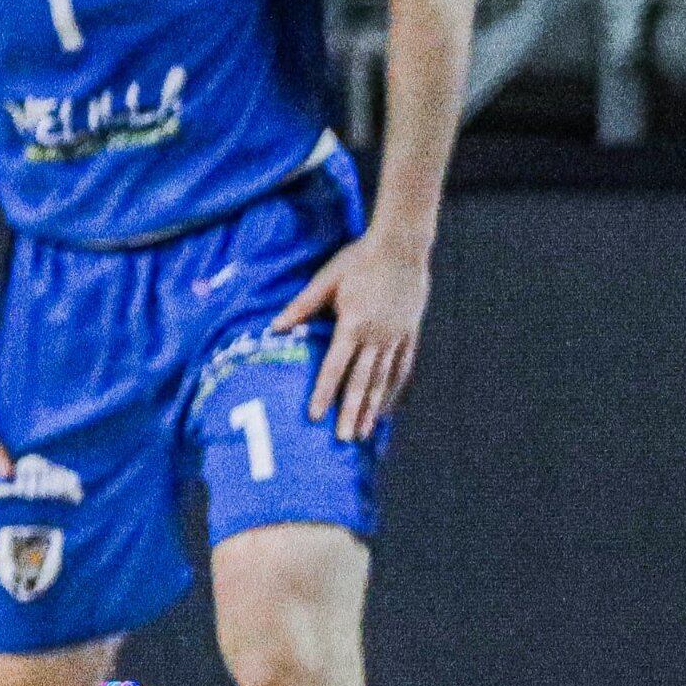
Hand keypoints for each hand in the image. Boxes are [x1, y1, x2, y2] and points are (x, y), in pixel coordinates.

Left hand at [272, 230, 431, 441]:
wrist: (402, 246)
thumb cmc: (359, 260)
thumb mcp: (326, 280)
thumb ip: (302, 306)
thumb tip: (275, 327)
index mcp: (353, 324)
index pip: (335, 366)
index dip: (323, 393)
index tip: (315, 416)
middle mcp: (377, 336)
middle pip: (362, 381)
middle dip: (351, 412)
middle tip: (345, 439)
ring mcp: (396, 336)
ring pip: (384, 380)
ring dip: (373, 408)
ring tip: (364, 433)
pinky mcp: (410, 334)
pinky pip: (403, 368)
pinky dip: (394, 391)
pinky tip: (387, 409)